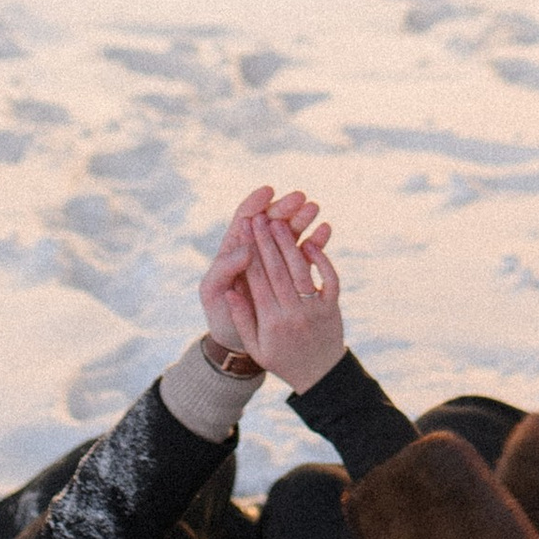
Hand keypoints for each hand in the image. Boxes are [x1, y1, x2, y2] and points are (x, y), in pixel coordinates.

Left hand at [198, 187, 319, 362]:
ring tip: (315, 209)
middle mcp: (256, 253)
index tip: (268, 191)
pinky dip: (316, 242)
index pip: (244, 219)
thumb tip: (245, 248)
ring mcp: (276, 265)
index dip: (255, 204)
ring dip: (303, 220)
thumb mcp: (213, 292)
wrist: (238, 347)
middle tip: (299, 197)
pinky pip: (307, 257)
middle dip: (284, 208)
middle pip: (271, 224)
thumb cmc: (221, 318)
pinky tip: (325, 230)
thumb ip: (224, 268)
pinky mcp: (293, 278)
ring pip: (290, 236)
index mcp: (234, 252)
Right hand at [243, 207, 345, 392]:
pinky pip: (329, 278)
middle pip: (277, 270)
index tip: (241, 232)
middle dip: (266, 241)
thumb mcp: (256, 347)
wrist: (321, 376)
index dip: (248, 253)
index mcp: (271, 322)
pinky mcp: (332, 306)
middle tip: (258, 218)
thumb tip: (229, 293)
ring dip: (290, 243)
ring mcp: (315, 309)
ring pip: (301, 269)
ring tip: (279, 221)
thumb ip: (243, 319)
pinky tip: (310, 241)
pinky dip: (321, 259)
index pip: (256, 281)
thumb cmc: (282, 360)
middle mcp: (293, 313)